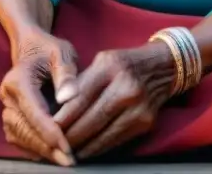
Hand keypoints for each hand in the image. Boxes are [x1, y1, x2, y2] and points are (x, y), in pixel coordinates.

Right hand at [0, 30, 79, 166]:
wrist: (32, 48)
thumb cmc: (49, 50)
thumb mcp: (62, 53)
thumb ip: (66, 73)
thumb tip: (68, 97)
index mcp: (18, 80)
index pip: (33, 112)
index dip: (50, 132)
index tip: (67, 148)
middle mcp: (7, 96)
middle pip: (24, 129)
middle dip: (46, 147)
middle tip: (69, 161)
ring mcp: (7, 108)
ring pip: (19, 137)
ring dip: (40, 151)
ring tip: (63, 160)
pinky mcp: (11, 117)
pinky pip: (19, 138)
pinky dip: (34, 148)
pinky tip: (52, 154)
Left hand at [53, 42, 175, 159]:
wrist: (163, 67)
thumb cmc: (124, 64)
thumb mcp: (102, 60)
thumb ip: (81, 82)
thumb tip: (57, 109)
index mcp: (110, 66)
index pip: (81, 96)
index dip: (63, 116)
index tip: (48, 128)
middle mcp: (126, 86)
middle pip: (92, 118)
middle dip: (70, 135)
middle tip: (53, 144)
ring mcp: (138, 106)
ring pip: (104, 134)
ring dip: (82, 146)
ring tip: (66, 151)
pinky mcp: (146, 122)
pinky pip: (117, 140)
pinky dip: (99, 147)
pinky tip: (86, 151)